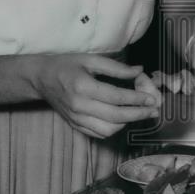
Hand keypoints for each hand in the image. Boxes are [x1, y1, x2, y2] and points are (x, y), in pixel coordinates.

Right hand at [34, 54, 159, 138]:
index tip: (151, 98)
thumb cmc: (66, 65)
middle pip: (115, 116)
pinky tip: (123, 119)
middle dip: (138, 114)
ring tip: (139, 113)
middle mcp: (79, 105)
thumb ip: (116, 67)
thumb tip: (140, 70)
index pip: (116, 97)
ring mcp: (76, 118)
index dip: (137, 99)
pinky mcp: (75, 125)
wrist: (40, 78)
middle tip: (153, 110)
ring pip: (108, 129)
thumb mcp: (91, 59)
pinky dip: (114, 129)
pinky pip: (99, 133)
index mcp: (83, 86)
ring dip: (127, 123)